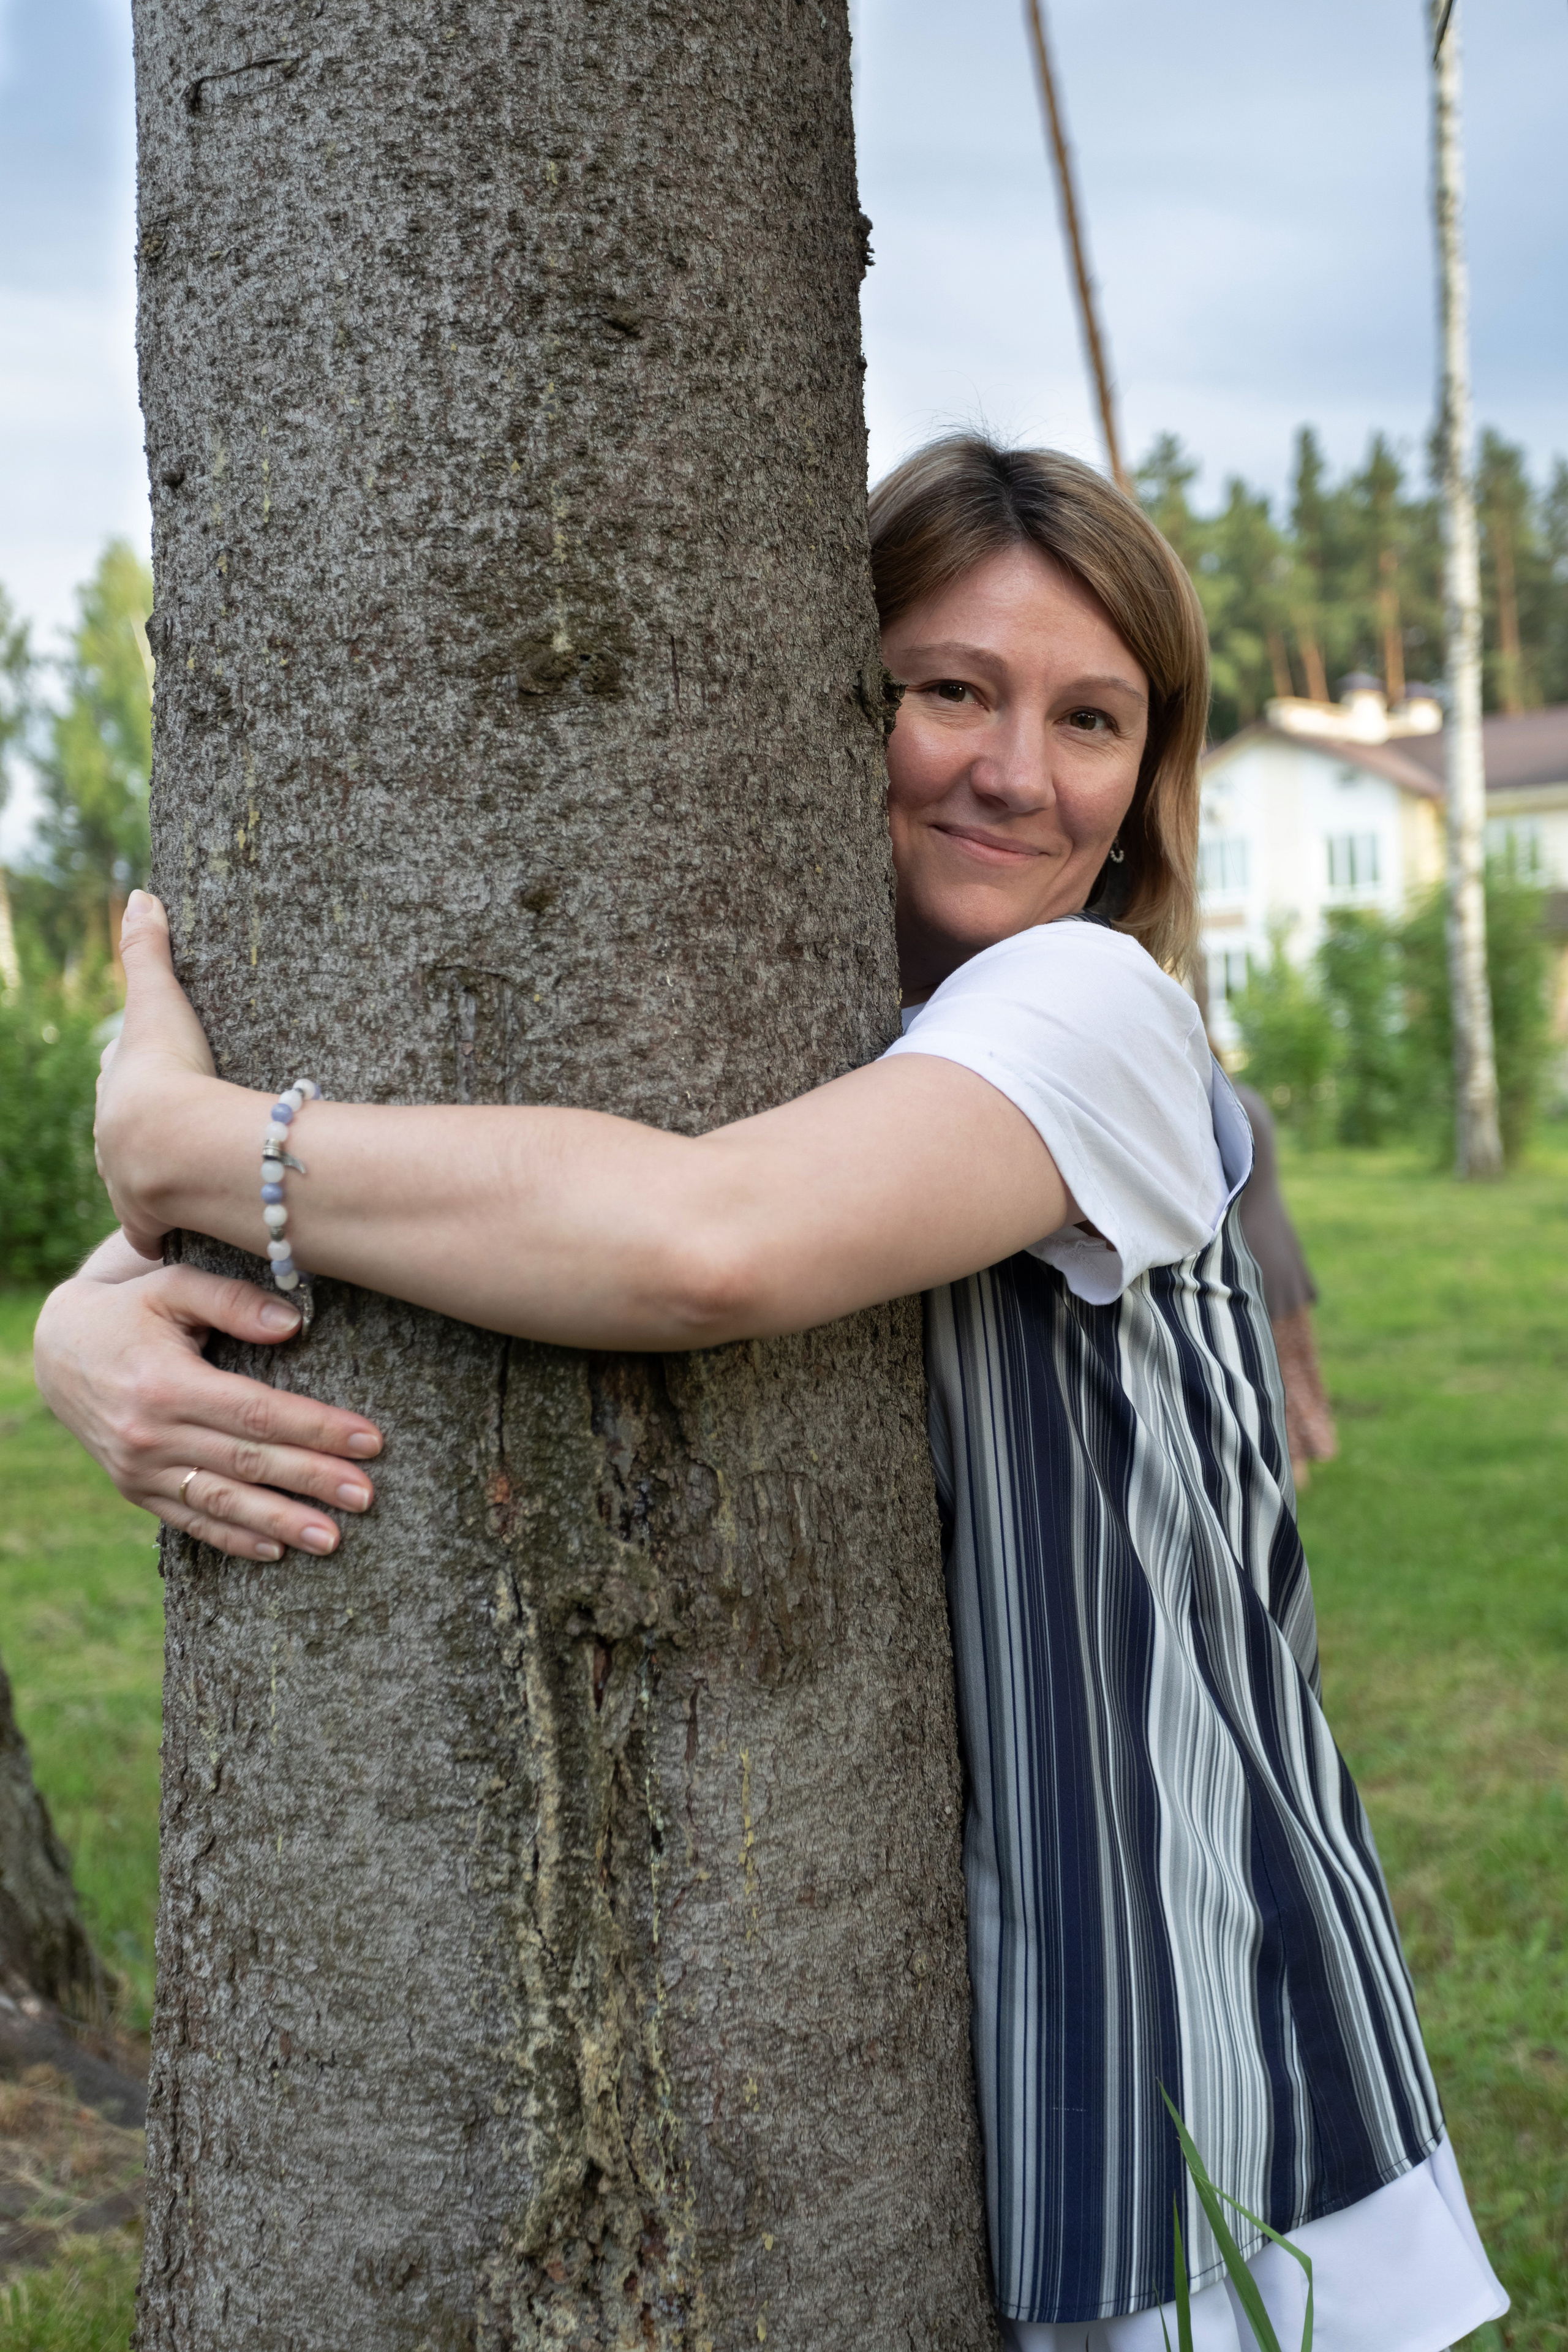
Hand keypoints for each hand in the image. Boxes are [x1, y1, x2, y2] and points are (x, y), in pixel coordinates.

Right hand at [35, 1261, 382, 1562]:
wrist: (57, 1353)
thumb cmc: (130, 1313)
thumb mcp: (173, 1287)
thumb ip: (233, 1301)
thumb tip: (293, 1325)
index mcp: (167, 1383)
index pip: (257, 1413)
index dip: (316, 1428)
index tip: (368, 1440)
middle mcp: (151, 1434)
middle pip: (248, 1462)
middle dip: (312, 1481)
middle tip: (366, 1496)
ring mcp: (139, 1470)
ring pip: (222, 1501)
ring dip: (280, 1523)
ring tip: (332, 1539)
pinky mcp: (134, 1490)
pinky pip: (189, 1520)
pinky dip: (232, 1539)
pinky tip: (275, 1552)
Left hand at [95, 891, 220, 1256]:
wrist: (171, 1145)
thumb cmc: (169, 1070)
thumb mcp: (159, 1002)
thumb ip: (148, 950)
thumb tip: (139, 895)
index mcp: (114, 1086)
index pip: (119, 1069)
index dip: (137, 1065)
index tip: (157, 1063)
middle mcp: (110, 1135)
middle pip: (122, 1125)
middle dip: (142, 1124)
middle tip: (176, 1120)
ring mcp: (125, 1180)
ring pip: (131, 1177)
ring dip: (151, 1176)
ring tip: (181, 1175)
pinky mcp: (146, 1218)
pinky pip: (150, 1226)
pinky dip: (161, 1227)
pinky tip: (178, 1229)